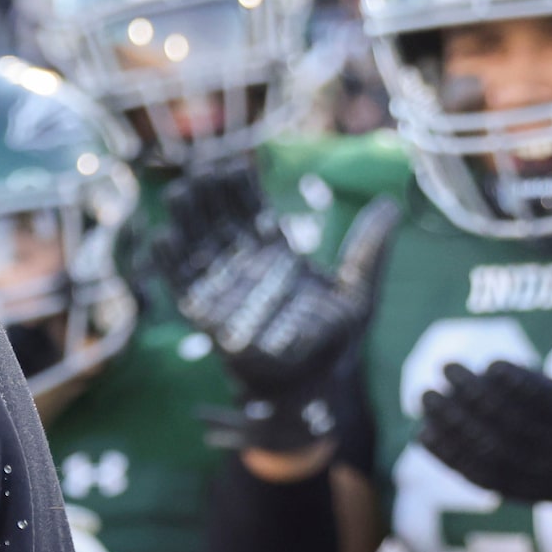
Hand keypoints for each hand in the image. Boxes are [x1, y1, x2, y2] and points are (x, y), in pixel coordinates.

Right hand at [151, 161, 397, 452]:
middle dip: (208, 195)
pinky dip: (170, 264)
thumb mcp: (358, 293)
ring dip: (186, 220)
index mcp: (275, 255)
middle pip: (220, 221)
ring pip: (197, 247)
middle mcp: (244, 267)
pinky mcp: (206, 316)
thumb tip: (389, 204)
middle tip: (201, 166)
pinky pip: (183, 287)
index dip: (240, 187)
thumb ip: (368, 250)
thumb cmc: (333, 344)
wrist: (312, 389)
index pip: (253, 211)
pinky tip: (162, 237)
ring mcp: (223, 290)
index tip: (232, 163)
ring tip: (180, 191)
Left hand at [415, 278, 551, 551]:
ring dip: (456, 427)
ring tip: (425, 394)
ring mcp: (542, 479)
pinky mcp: (518, 492)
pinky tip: (422, 431)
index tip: (492, 360)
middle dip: (479, 399)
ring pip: (494, 455)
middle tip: (446, 365)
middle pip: (519, 428)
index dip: (524, 386)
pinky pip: (480, 477)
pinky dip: (449, 457)